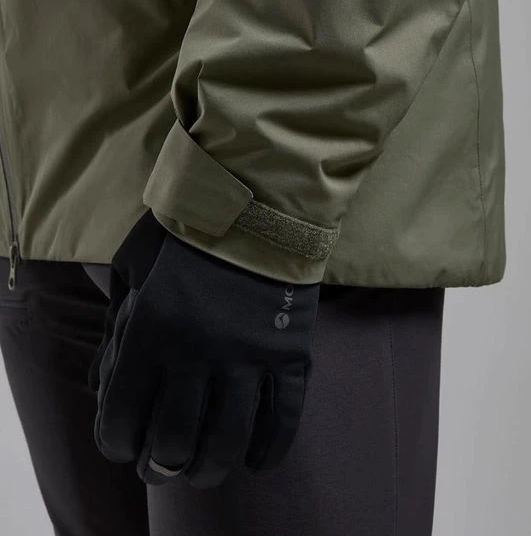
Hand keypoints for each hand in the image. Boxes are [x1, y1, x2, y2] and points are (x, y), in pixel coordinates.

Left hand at [90, 209, 319, 488]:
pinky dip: (271, 448)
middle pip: (176, 440)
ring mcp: (248, 355)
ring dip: (213, 466)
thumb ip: (116, 320)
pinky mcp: (289, 351)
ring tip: (206, 471)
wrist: (256, 196)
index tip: (124, 446)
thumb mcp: (134, 263)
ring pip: (229, 439)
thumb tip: (104, 380)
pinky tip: (259, 462)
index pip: (124, 415)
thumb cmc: (187, 228)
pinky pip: (283, 416)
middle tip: (162, 468)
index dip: (118, 442)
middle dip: (163, 465)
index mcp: (152, 330)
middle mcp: (197, 352)